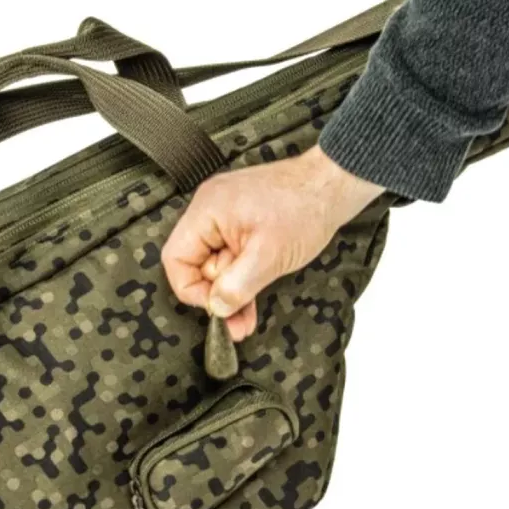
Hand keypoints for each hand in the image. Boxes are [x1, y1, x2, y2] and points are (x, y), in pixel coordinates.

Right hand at [161, 145, 384, 340]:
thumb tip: (216, 308)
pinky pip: (231, 254)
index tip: (216, 308)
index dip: (191, 289)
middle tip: (237, 323)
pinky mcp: (242, 221)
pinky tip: (251, 299)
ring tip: (246, 322)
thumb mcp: (269, 257)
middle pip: (196, 263)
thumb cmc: (304, 210)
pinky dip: (240, 276)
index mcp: (207, 211)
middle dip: (217, 295)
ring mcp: (225, 214)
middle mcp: (210, 209)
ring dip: (231, 291)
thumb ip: (237, 286)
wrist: (332, 186)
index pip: (176, 257)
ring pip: (216, 263)